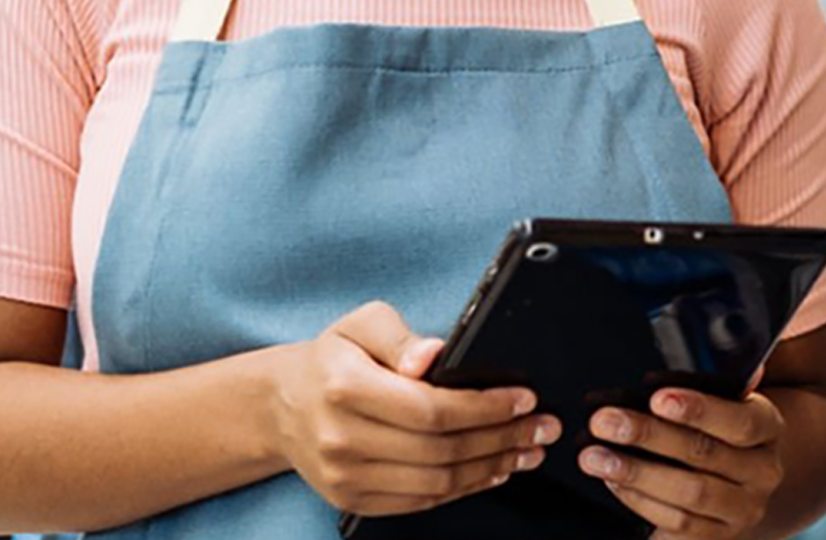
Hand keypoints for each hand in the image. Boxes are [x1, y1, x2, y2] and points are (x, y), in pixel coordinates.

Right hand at [261, 300, 563, 515]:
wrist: (283, 405)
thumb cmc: (333, 359)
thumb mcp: (360, 324)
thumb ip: (399, 334)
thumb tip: (433, 355)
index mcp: (345, 389)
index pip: (431, 408)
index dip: (486, 408)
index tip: (525, 399)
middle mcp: (341, 438)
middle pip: (440, 449)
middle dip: (502, 439)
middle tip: (543, 428)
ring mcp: (345, 476)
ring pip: (436, 481)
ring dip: (492, 468)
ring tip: (527, 450)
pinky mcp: (352, 499)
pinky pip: (420, 501)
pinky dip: (463, 487)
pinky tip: (492, 470)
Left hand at [579, 388, 787, 538]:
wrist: (744, 487)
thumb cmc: (721, 432)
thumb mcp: (728, 403)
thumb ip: (719, 381)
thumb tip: (710, 341)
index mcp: (769, 430)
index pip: (740, 421)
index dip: (699, 410)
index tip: (656, 397)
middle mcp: (763, 473)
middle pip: (704, 456)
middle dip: (649, 436)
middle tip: (604, 421)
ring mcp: (742, 512)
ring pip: (689, 495)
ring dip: (636, 474)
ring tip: (594, 457)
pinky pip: (677, 526)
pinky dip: (640, 503)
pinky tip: (613, 483)